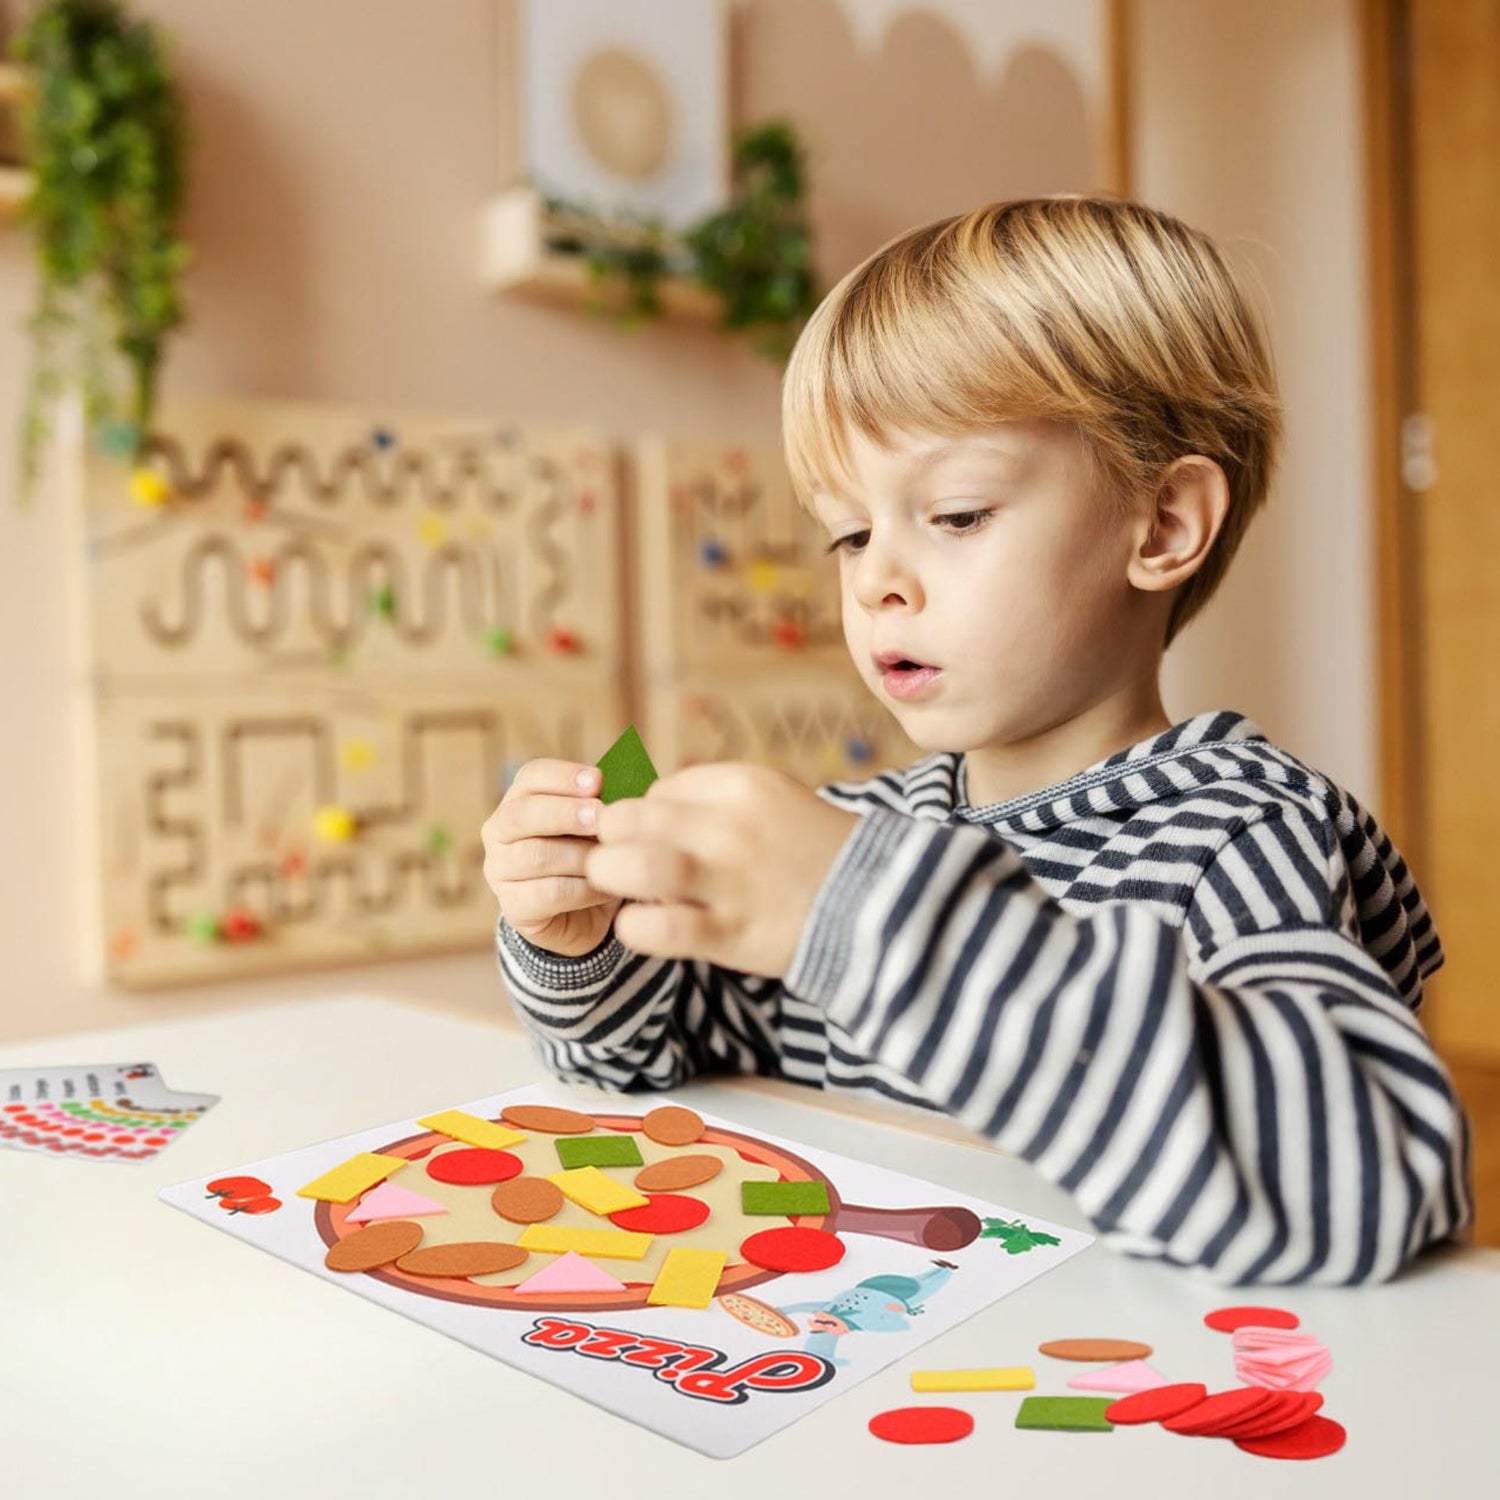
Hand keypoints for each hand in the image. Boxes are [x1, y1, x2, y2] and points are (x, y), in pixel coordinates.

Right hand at [481, 759, 621, 957]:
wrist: (584, 914)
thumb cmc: (590, 855)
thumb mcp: (597, 825)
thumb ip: (601, 804)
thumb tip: (622, 786)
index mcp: (519, 799)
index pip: (531, 776)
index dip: (563, 776)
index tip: (597, 780)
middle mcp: (499, 832)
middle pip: (522, 814)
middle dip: (565, 813)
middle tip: (600, 816)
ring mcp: (500, 871)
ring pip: (536, 856)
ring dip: (579, 855)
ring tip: (609, 858)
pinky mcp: (513, 907)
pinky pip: (549, 893)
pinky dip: (583, 890)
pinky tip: (605, 888)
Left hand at [585, 762, 860, 975]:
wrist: (883, 905)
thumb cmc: (815, 852)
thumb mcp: (772, 798)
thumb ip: (711, 797)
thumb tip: (643, 805)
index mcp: (741, 784)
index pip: (654, 791)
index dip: (644, 820)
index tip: (657, 842)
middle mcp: (730, 826)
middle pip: (626, 819)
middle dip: (612, 843)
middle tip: (623, 864)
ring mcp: (729, 880)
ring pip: (631, 866)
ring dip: (612, 878)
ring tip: (624, 891)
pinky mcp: (730, 933)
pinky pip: (653, 928)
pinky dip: (634, 927)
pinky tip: (646, 927)